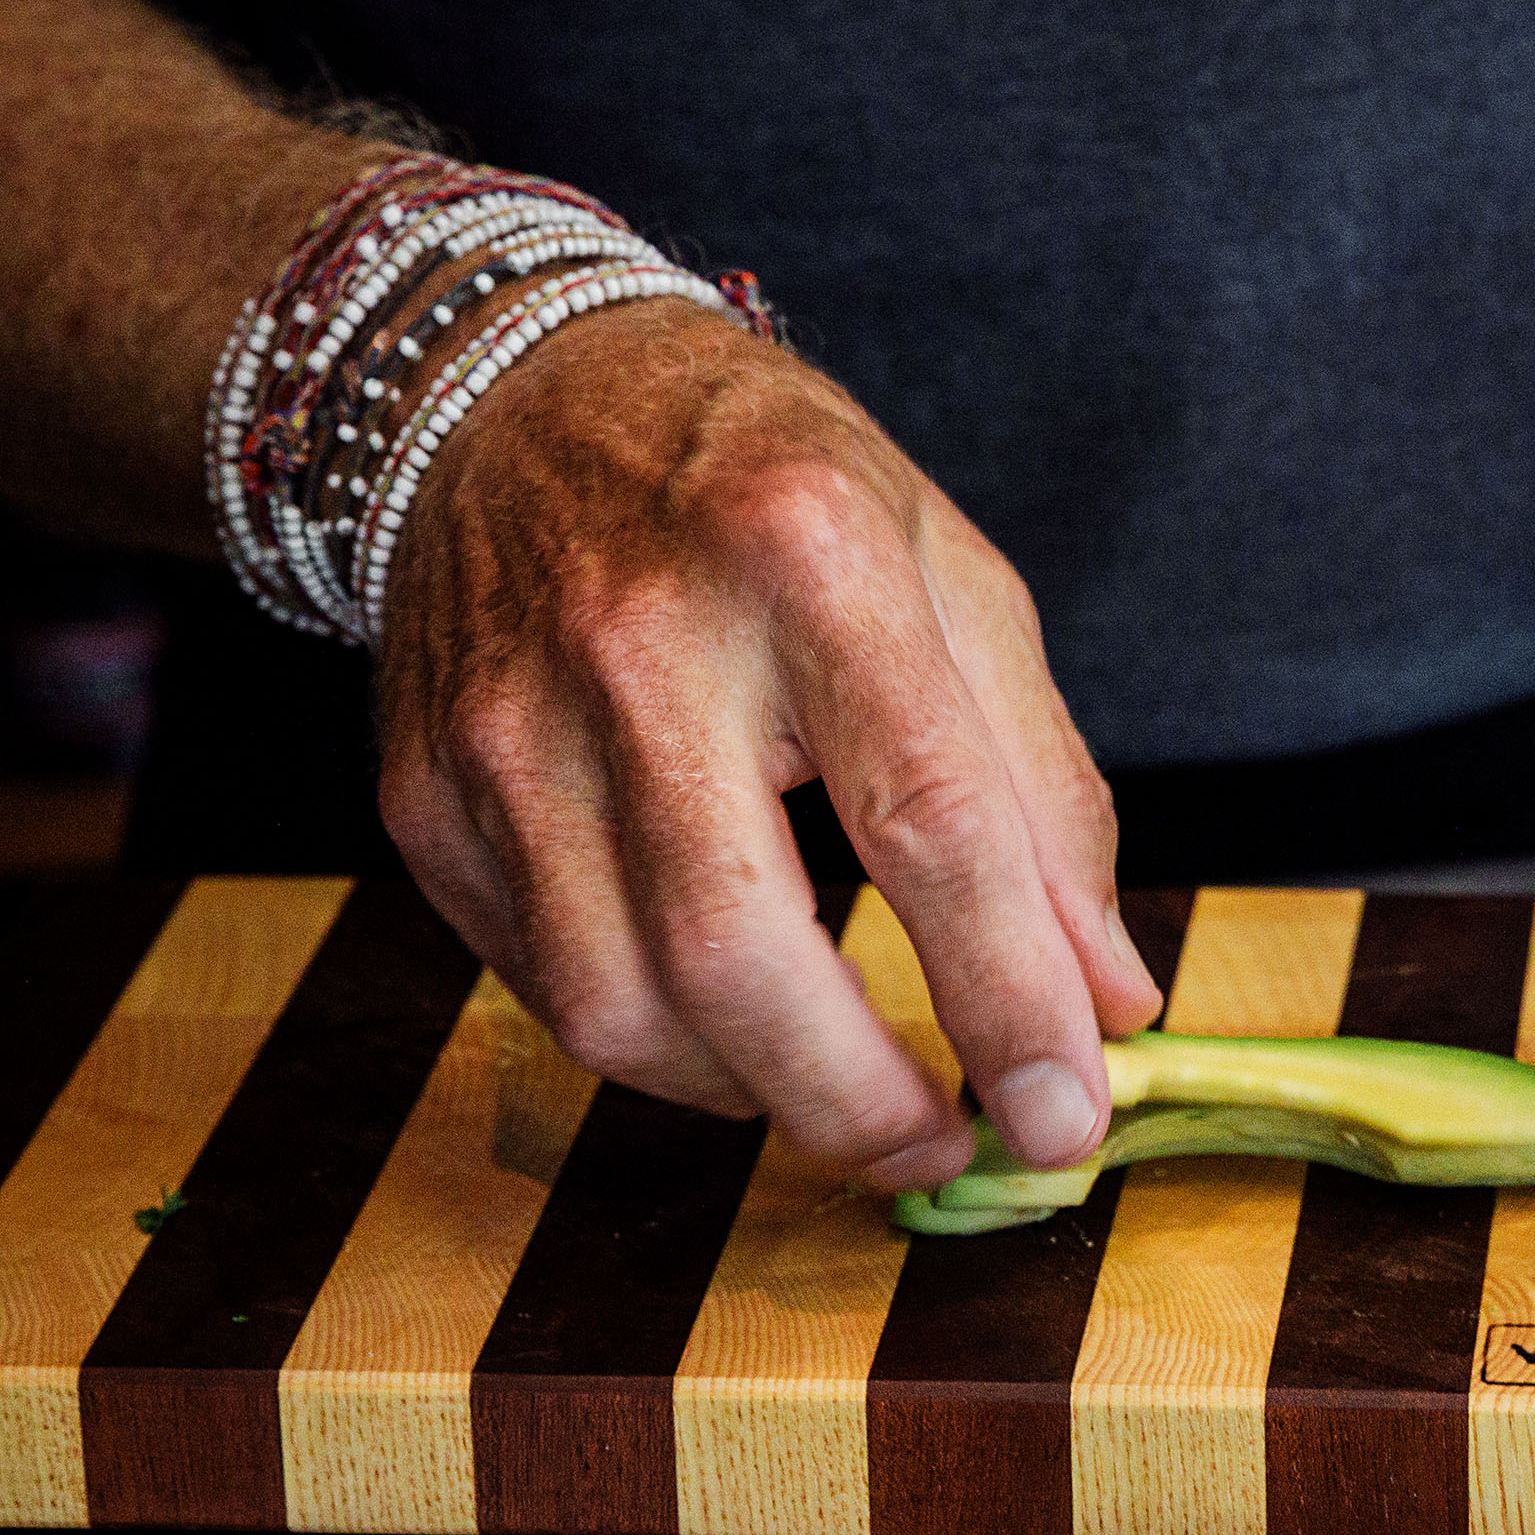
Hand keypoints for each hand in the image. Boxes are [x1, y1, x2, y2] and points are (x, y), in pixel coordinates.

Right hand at [375, 299, 1163, 1188]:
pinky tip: (726, 1010)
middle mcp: (637, 640)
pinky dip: (658, 1041)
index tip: (1067, 1117)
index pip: (931, 823)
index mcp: (806, 554)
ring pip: (622, 1005)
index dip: (1009, 998)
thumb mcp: (953, 579)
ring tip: (842, 1083)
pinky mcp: (424, 795)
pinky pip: (546, 987)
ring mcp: (505, 725)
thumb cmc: (766, 489)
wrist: (513, 391)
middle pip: (740, 952)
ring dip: (757, 1095)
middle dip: (857, 1100)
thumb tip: (1110, 1000)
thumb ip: (1046, 793)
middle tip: (945, 1143)